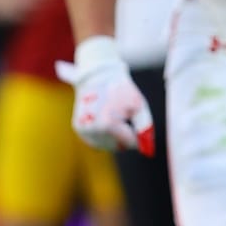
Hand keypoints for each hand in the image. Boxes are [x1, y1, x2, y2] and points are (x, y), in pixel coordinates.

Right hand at [55, 36, 154, 155]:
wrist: (98, 75)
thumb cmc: (121, 89)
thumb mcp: (139, 106)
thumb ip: (144, 129)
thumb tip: (147, 150)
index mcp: (108, 124)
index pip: (130, 142)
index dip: (137, 135)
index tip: (136, 123)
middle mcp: (93, 129)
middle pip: (117, 146)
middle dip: (124, 136)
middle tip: (125, 119)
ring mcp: (83, 130)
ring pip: (106, 146)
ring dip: (113, 137)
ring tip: (115, 118)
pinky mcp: (78, 128)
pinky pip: (95, 141)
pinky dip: (102, 136)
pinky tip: (106, 122)